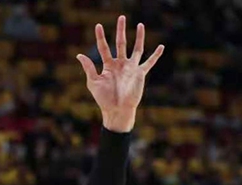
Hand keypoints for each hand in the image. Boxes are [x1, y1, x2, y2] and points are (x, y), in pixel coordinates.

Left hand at [76, 16, 164, 132]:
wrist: (116, 110)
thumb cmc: (103, 99)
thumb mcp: (93, 82)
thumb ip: (88, 68)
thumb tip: (79, 54)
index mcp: (108, 65)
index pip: (104, 47)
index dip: (100, 37)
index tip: (98, 25)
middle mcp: (120, 64)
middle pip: (121, 43)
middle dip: (120, 30)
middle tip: (121, 17)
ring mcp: (131, 68)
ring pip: (136, 49)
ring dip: (139, 37)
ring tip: (140, 25)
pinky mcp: (140, 74)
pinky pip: (149, 62)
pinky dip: (156, 55)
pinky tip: (161, 46)